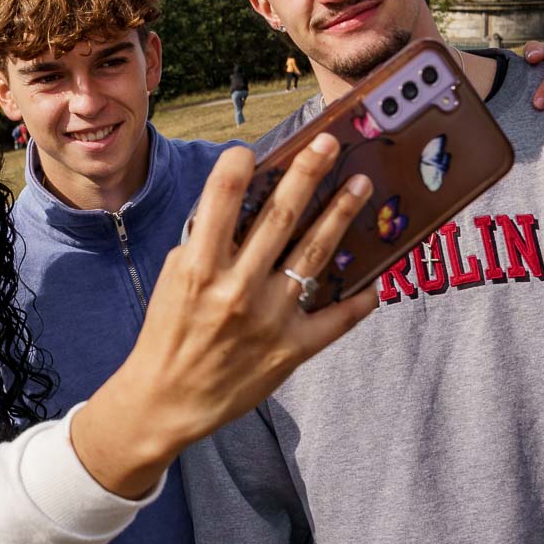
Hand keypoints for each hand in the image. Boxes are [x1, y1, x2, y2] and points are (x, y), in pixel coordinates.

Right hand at [72, 137, 376, 495]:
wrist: (167, 400)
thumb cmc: (168, 332)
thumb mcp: (174, 278)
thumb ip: (207, 242)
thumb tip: (246, 203)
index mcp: (199, 266)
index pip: (222, 198)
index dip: (239, 165)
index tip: (253, 149)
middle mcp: (236, 288)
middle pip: (280, 217)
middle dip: (308, 173)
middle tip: (331, 143)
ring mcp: (268, 319)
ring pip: (313, 256)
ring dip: (340, 215)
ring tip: (360, 185)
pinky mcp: (290, 350)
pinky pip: (335, 319)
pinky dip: (359, 301)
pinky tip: (376, 280)